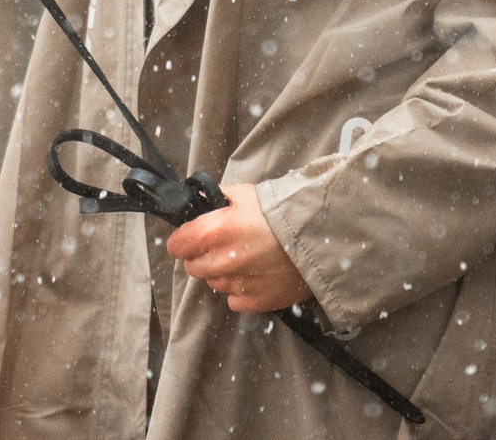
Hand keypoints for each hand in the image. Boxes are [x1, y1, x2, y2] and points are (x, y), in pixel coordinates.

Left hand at [164, 182, 310, 314]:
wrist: (317, 234)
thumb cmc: (281, 210)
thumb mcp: (246, 194)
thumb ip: (218, 198)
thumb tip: (201, 200)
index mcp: (213, 231)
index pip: (177, 245)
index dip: (184, 240)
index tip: (191, 239)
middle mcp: (220, 261)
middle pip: (193, 267)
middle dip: (203, 256)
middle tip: (223, 246)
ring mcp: (237, 284)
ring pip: (214, 284)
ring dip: (223, 273)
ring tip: (247, 258)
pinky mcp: (255, 301)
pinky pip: (234, 300)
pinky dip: (241, 291)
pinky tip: (256, 275)